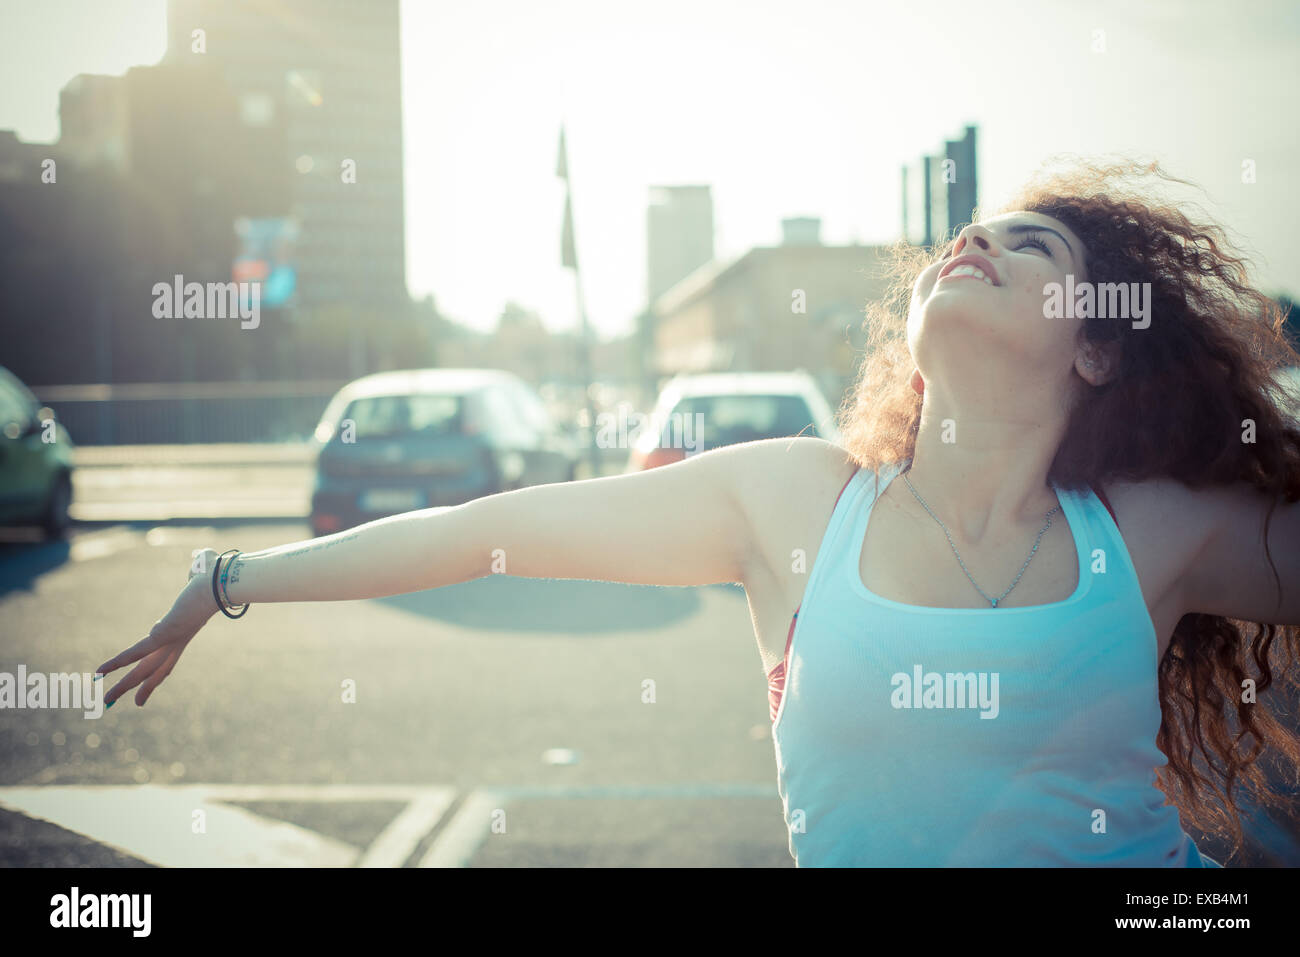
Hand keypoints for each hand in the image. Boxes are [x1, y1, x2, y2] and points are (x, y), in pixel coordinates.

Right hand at [96, 548, 222, 706]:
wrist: (224, 581)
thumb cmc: (218, 574)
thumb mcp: (204, 571)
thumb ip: (199, 567)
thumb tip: (200, 558)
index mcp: (187, 629)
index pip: (169, 654)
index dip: (158, 666)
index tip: (148, 676)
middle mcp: (179, 639)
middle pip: (158, 670)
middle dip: (144, 687)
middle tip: (134, 705)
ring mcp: (172, 639)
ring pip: (144, 668)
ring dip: (124, 685)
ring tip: (107, 701)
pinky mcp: (164, 634)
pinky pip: (135, 652)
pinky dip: (117, 662)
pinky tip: (100, 672)